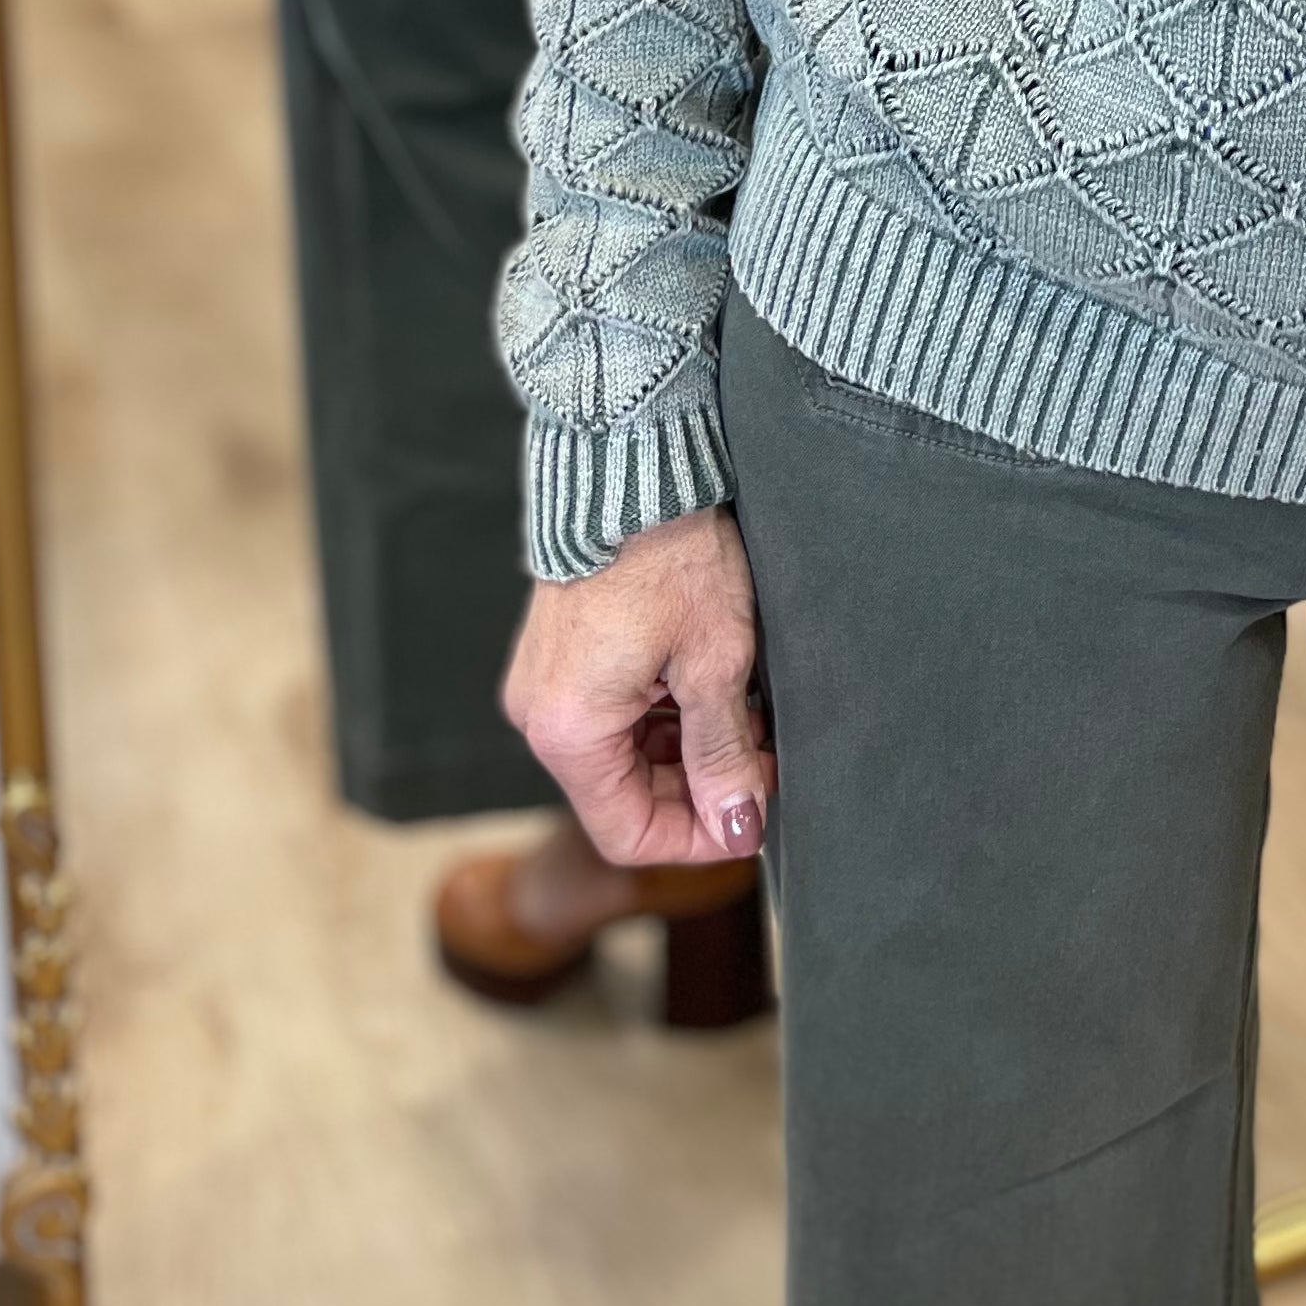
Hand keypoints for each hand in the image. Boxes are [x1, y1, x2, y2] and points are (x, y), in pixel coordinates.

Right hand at [503, 505, 772, 869]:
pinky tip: (712, 688)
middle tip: (763, 758)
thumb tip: (739, 825)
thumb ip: (724, 755)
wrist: (635, 467)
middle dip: (699, 786)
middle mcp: (542, 715)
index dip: (696, 838)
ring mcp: (547, 683)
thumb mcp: (715, 663)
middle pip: (625, 792)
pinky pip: (611, 713)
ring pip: (623, 753)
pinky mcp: (562, 656)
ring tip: (747, 716)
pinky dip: (663, 714)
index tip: (751, 818)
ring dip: (686, 748)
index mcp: (568, 730)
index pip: (627, 831)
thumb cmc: (671, 557)